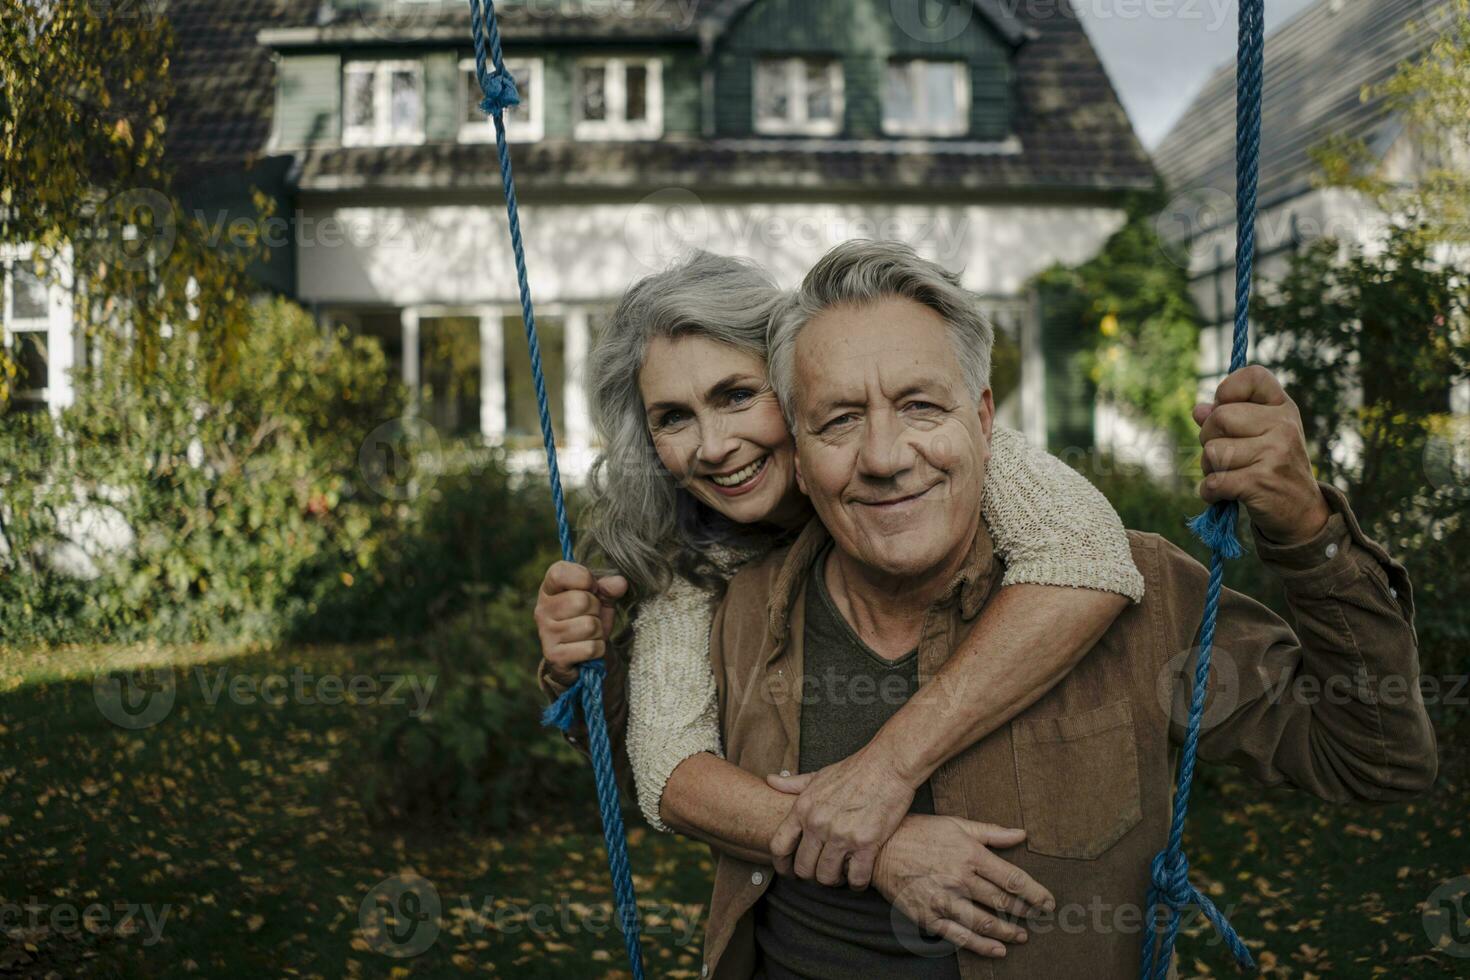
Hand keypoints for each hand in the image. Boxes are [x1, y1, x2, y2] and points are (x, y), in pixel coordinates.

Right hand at [534, 561, 628, 686]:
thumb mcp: (601, 598)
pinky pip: (590, 648)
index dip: (584, 578)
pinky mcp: (554, 656)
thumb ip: (609, 587)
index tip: (593, 587)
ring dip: (598, 632)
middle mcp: (542, 609)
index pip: (559, 573)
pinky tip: (587, 649)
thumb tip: (620, 583)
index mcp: (549, 589)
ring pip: (589, 626)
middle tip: (591, 616)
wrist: (581, 656)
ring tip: (589, 634)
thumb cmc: (588, 618)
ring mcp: (546, 633)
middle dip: (597, 610)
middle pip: (582, 601)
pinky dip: (597, 649)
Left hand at [765, 740, 915, 888]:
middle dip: (812, 875)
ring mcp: (841, 835)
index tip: (789, 871)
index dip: (782, 865)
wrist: (887, 765)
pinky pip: (856, 878)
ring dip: (835, 880)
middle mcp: (818, 824)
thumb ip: (793, 784)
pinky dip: (857, 883)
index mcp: (803, 809)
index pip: (779, 846)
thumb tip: (771, 780)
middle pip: (803, 868)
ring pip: (827, 877)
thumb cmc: (854, 770)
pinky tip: (860, 876)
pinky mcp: (867, 843)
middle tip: (823, 872)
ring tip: (843, 873)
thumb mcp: (818, 775)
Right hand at [872, 814, 1052, 958]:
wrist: (879, 850)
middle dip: (1026, 913)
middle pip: (1003, 902)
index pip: (1013, 879)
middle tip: (1039, 918)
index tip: (1048, 902)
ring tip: (1021, 936)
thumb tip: (1022, 834)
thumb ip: (991, 832)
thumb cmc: (919, 832)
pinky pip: (960, 937)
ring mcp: (944, 901)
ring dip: (1008, 932)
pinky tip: (997, 950)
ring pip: (985, 923)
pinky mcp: (929, 917)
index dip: (1035, 893)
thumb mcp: (956, 824)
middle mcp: (960, 879)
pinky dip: (982, 946)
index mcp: (970, 855)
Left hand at [1194, 365, 1330, 544]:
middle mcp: (1283, 425)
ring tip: (1231, 475)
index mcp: (1283, 407)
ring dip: (1209, 469)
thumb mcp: (1260, 435)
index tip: (1226, 410)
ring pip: (1212, 452)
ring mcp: (1274, 453)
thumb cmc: (1273, 467)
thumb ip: (1229, 418)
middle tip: (1227, 455)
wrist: (1302, 513)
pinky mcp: (1261, 482)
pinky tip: (1226, 495)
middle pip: (1218, 418)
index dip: (1227, 390)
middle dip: (1209, 439)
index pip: (1252, 375)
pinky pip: (1213, 482)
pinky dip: (1210, 493)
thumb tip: (1198, 410)